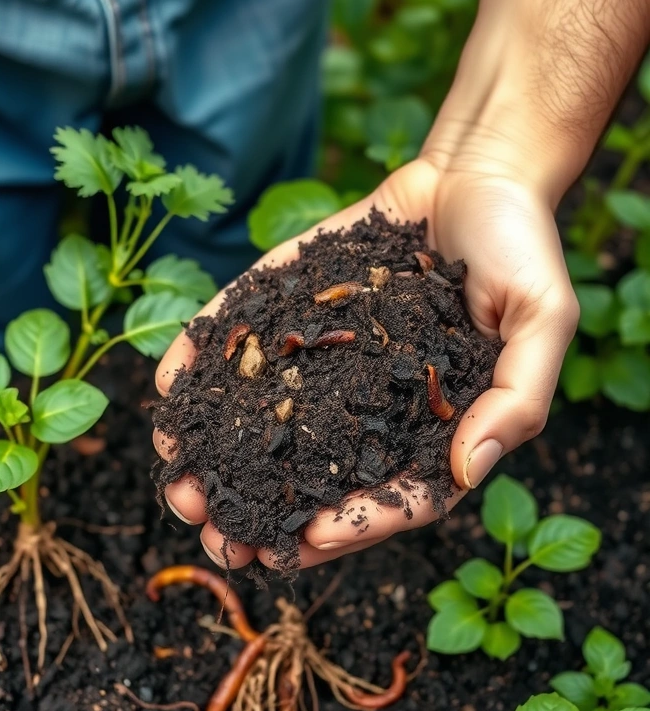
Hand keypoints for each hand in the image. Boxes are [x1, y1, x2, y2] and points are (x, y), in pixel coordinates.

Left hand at [154, 156, 578, 570]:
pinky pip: (245, 342)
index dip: (351, 525)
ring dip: (218, 455)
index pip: (392, 494)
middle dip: (264, 510)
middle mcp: (370, 401)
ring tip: (176, 480)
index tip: (303, 540)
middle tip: (213, 535)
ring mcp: (326, 357)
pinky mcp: (293, 307)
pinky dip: (204, 364)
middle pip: (317, 474)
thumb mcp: (542, 320)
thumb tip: (468, 471)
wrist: (474, 170)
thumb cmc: (520, 246)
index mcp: (433, 423)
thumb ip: (517, 397)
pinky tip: (168, 388)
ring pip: (266, 419)